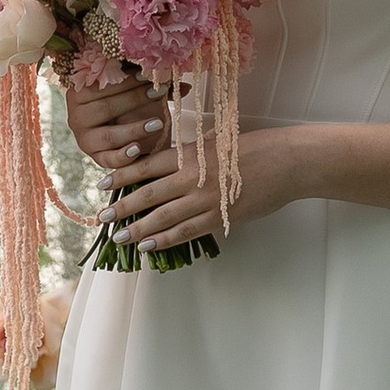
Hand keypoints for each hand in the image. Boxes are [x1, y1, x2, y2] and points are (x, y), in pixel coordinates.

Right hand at [65, 68, 173, 181]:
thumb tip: (186, 85)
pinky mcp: (94, 157)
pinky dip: (123, 156)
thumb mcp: (135, 88)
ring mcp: (84, 138)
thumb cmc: (126, 101)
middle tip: (159, 93)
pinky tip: (139, 149)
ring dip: (134, 129)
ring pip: (109, 135)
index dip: (129, 79)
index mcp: (80, 91)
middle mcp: (76, 115)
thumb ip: (154, 85)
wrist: (117, 129)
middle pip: (106, 107)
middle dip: (135, 99)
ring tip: (158, 124)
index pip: (103, 83)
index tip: (151, 75)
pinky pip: (108, 159)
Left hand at [109, 117, 306, 250]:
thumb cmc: (254, 147)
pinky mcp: (220, 217)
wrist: (287, 161)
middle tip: (102, 217)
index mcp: (191, 154)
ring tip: (119, 237)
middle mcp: (192, 177)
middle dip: (122, 206)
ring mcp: (205, 199)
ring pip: (163, 216)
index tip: (103, 184)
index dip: (122, 175)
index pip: (147, 165)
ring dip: (138, 228)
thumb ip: (191, 153)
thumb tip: (168, 162)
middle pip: (148, 193)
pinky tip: (149, 247)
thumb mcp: (216, 142)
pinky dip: (165, 240)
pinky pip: (186, 231)